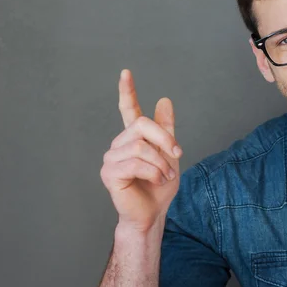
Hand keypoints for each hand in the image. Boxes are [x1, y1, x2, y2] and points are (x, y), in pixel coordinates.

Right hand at [100, 69, 181, 233]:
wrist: (153, 213)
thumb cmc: (159, 187)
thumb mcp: (169, 154)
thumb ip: (166, 129)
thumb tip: (164, 100)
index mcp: (133, 138)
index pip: (128, 110)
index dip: (128, 91)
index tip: (126, 72)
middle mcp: (120, 144)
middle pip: (142, 125)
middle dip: (165, 139)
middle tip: (177, 154)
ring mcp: (112, 158)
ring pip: (141, 147)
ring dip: (161, 163)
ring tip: (166, 175)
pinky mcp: (110, 173)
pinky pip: (136, 164)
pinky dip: (154, 173)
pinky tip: (156, 180)